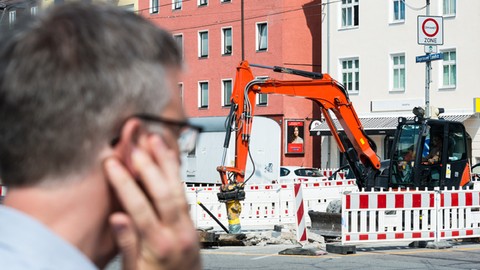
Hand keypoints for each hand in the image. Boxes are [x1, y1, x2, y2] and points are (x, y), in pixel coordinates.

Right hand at [104, 135, 200, 269]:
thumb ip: (127, 245)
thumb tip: (116, 218)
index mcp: (159, 247)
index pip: (139, 208)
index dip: (124, 183)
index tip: (112, 164)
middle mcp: (177, 233)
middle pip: (163, 193)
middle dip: (148, 167)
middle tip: (136, 146)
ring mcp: (188, 227)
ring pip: (178, 189)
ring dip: (167, 164)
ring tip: (156, 142)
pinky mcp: (193, 223)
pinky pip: (185, 194)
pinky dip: (176, 174)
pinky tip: (170, 160)